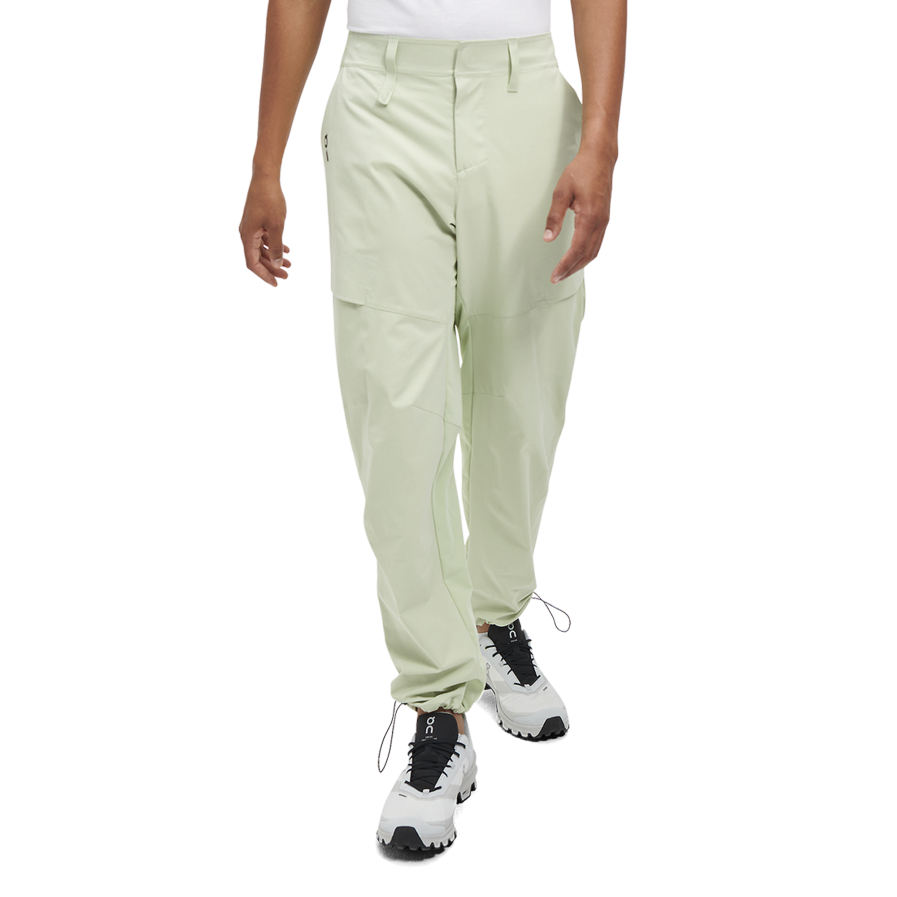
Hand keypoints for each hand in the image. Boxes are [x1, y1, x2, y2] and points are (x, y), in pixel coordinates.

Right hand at [239, 175, 292, 288]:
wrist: (266, 178)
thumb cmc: (269, 199)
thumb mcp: (276, 226)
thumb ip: (275, 246)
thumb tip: (276, 263)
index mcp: (247, 237)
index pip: (253, 263)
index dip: (264, 275)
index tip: (275, 283)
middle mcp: (247, 234)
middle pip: (258, 258)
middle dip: (272, 268)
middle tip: (286, 276)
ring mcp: (251, 228)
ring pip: (262, 249)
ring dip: (275, 257)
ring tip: (289, 264)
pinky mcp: (257, 222)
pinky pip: (264, 239)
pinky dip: (274, 246)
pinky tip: (286, 249)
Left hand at [543, 151, 614, 283]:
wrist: (600, 159)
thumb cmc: (581, 171)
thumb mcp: (561, 192)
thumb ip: (554, 216)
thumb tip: (548, 237)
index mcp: (589, 217)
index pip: (577, 250)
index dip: (565, 266)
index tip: (555, 275)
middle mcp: (600, 223)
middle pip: (586, 255)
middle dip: (571, 269)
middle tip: (557, 278)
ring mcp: (604, 222)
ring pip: (594, 252)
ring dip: (579, 264)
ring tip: (565, 271)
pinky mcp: (604, 220)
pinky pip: (597, 244)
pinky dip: (587, 255)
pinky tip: (578, 258)